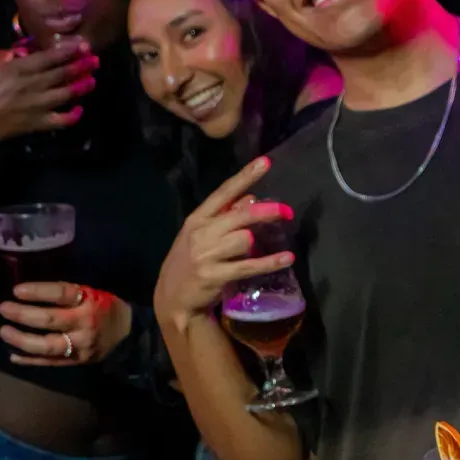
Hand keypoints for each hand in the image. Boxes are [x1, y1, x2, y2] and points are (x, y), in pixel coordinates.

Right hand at [0, 42, 99, 142]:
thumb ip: (8, 57)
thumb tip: (24, 49)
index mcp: (18, 69)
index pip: (49, 57)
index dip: (68, 50)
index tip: (82, 45)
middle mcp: (31, 85)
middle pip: (62, 73)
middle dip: (81, 65)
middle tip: (95, 60)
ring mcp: (37, 105)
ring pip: (66, 93)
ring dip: (81, 86)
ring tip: (92, 81)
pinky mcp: (38, 123)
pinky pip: (61, 120)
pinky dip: (73, 116)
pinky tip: (79, 109)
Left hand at [0, 282, 131, 365]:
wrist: (127, 334)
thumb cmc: (105, 308)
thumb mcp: (93, 293)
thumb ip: (69, 294)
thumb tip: (32, 292)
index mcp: (90, 301)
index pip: (62, 294)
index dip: (38, 291)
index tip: (17, 290)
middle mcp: (84, 324)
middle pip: (50, 320)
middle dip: (23, 315)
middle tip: (4, 309)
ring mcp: (80, 345)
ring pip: (47, 345)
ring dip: (22, 339)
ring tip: (4, 331)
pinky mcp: (77, 360)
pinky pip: (50, 362)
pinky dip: (30, 359)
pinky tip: (13, 354)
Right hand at [154, 157, 295, 322]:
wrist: (172, 297)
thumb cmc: (191, 261)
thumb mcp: (202, 234)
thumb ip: (225, 216)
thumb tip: (252, 198)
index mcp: (198, 218)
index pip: (224, 192)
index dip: (245, 176)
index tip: (265, 162)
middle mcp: (201, 232)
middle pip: (241, 215)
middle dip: (266, 212)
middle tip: (286, 211)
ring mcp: (207, 254)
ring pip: (245, 239)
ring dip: (256, 243)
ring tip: (257, 249)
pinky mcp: (215, 275)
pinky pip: (250, 265)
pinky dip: (271, 262)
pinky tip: (287, 258)